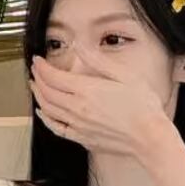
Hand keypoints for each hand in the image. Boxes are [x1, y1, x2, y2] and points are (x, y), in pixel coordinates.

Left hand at [28, 44, 168, 156]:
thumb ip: (98, 60)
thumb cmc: (142, 107)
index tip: (38, 60)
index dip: (42, 67)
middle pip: (47, 92)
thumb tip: (80, 47)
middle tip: (35, 70)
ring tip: (36, 86)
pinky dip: (46, 119)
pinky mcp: (82, 138)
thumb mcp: (124, 75)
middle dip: (38, 79)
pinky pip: (57, 129)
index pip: (53, 76)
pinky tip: (43, 113)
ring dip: (39, 96)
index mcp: (87, 90)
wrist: (149, 137)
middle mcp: (78, 108)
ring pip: (48, 109)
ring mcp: (78, 125)